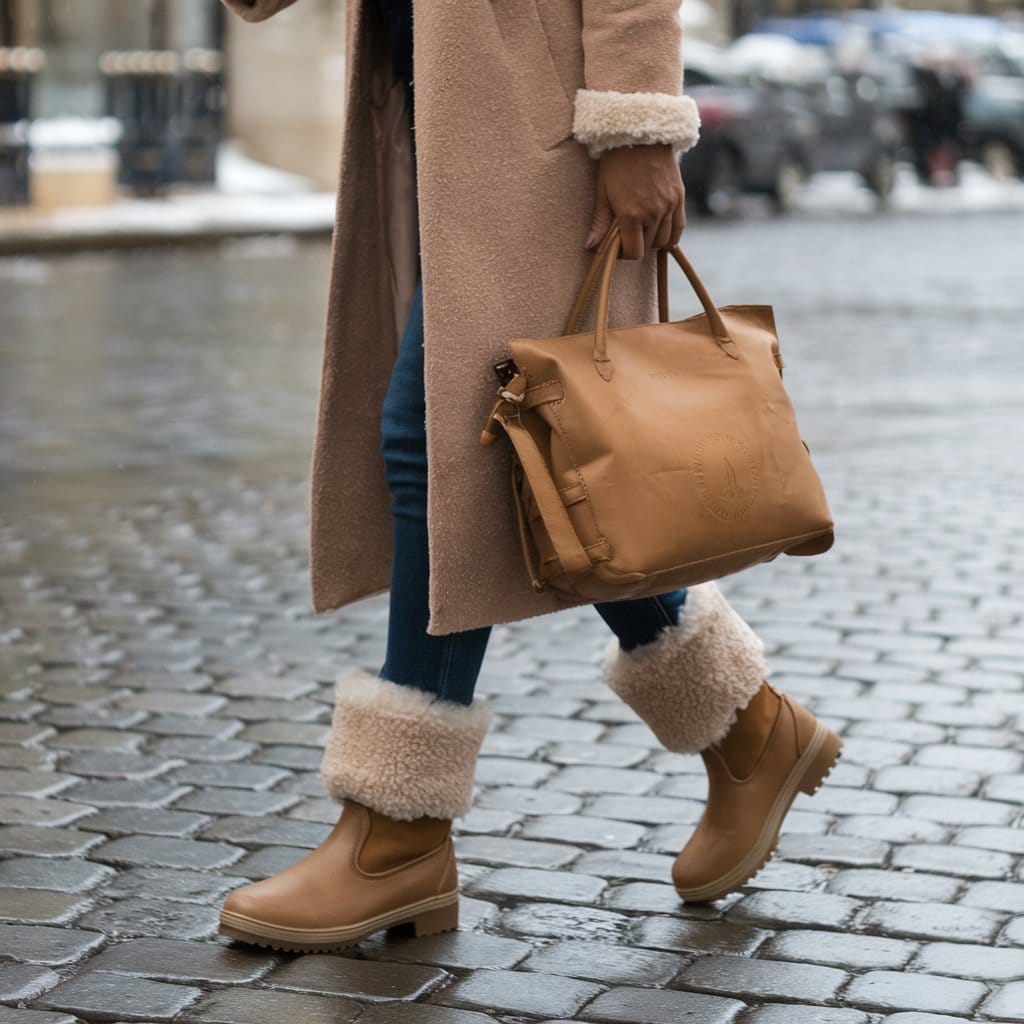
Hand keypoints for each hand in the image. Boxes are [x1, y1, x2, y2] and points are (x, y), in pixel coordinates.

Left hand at [585, 143, 685, 259]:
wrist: (641, 134)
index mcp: (631, 215)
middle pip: (648, 247)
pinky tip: (661, 233)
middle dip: (637, 245)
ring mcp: (669, 206)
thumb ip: (600, 222)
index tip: (618, 247)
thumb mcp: (603, 191)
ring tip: (642, 230)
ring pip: (664, 240)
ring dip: (653, 240)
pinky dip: (671, 235)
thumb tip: (591, 247)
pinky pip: (679, 228)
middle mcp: (653, 213)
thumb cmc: (616, 162)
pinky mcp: (679, 197)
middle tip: (627, 235)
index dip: (624, 254)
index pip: (633, 253)